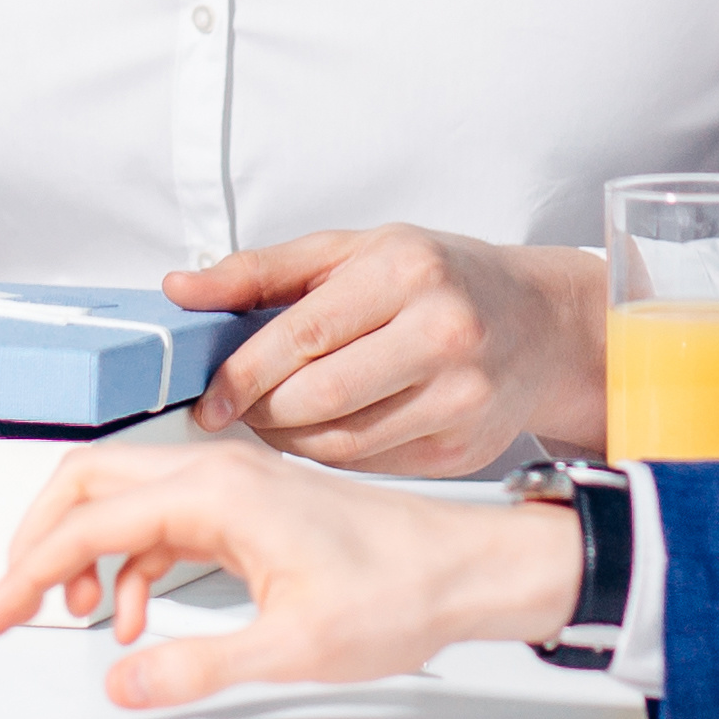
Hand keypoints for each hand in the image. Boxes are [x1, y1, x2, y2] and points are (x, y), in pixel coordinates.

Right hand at [0, 434, 584, 710]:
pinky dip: (128, 562)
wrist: (462, 568)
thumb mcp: (292, 647)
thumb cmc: (399, 588)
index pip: (89, 521)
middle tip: (11, 602)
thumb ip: (198, 665)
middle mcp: (218, 472)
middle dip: (39, 543)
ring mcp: (232, 485)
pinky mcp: (246, 507)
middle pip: (90, 484)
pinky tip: (134, 613)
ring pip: (123, 500)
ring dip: (85, 555)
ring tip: (78, 618)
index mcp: (218, 491)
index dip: (28, 571)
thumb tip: (125, 681)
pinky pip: (160, 521)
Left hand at [172, 225, 607, 471]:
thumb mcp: (351, 250)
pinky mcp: (464, 449)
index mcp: (406, 270)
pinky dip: (332, 458)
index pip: (303, 334)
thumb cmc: (437, 278)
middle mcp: (441, 332)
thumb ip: (260, 271)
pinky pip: (372, 467)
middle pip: (319, 397)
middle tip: (235, 412)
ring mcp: (459, 397)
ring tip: (274, 422)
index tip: (208, 399)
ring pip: (341, 444)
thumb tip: (179, 290)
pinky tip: (323, 435)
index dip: (243, 374)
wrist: (539, 323)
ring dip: (289, 443)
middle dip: (262, 413)